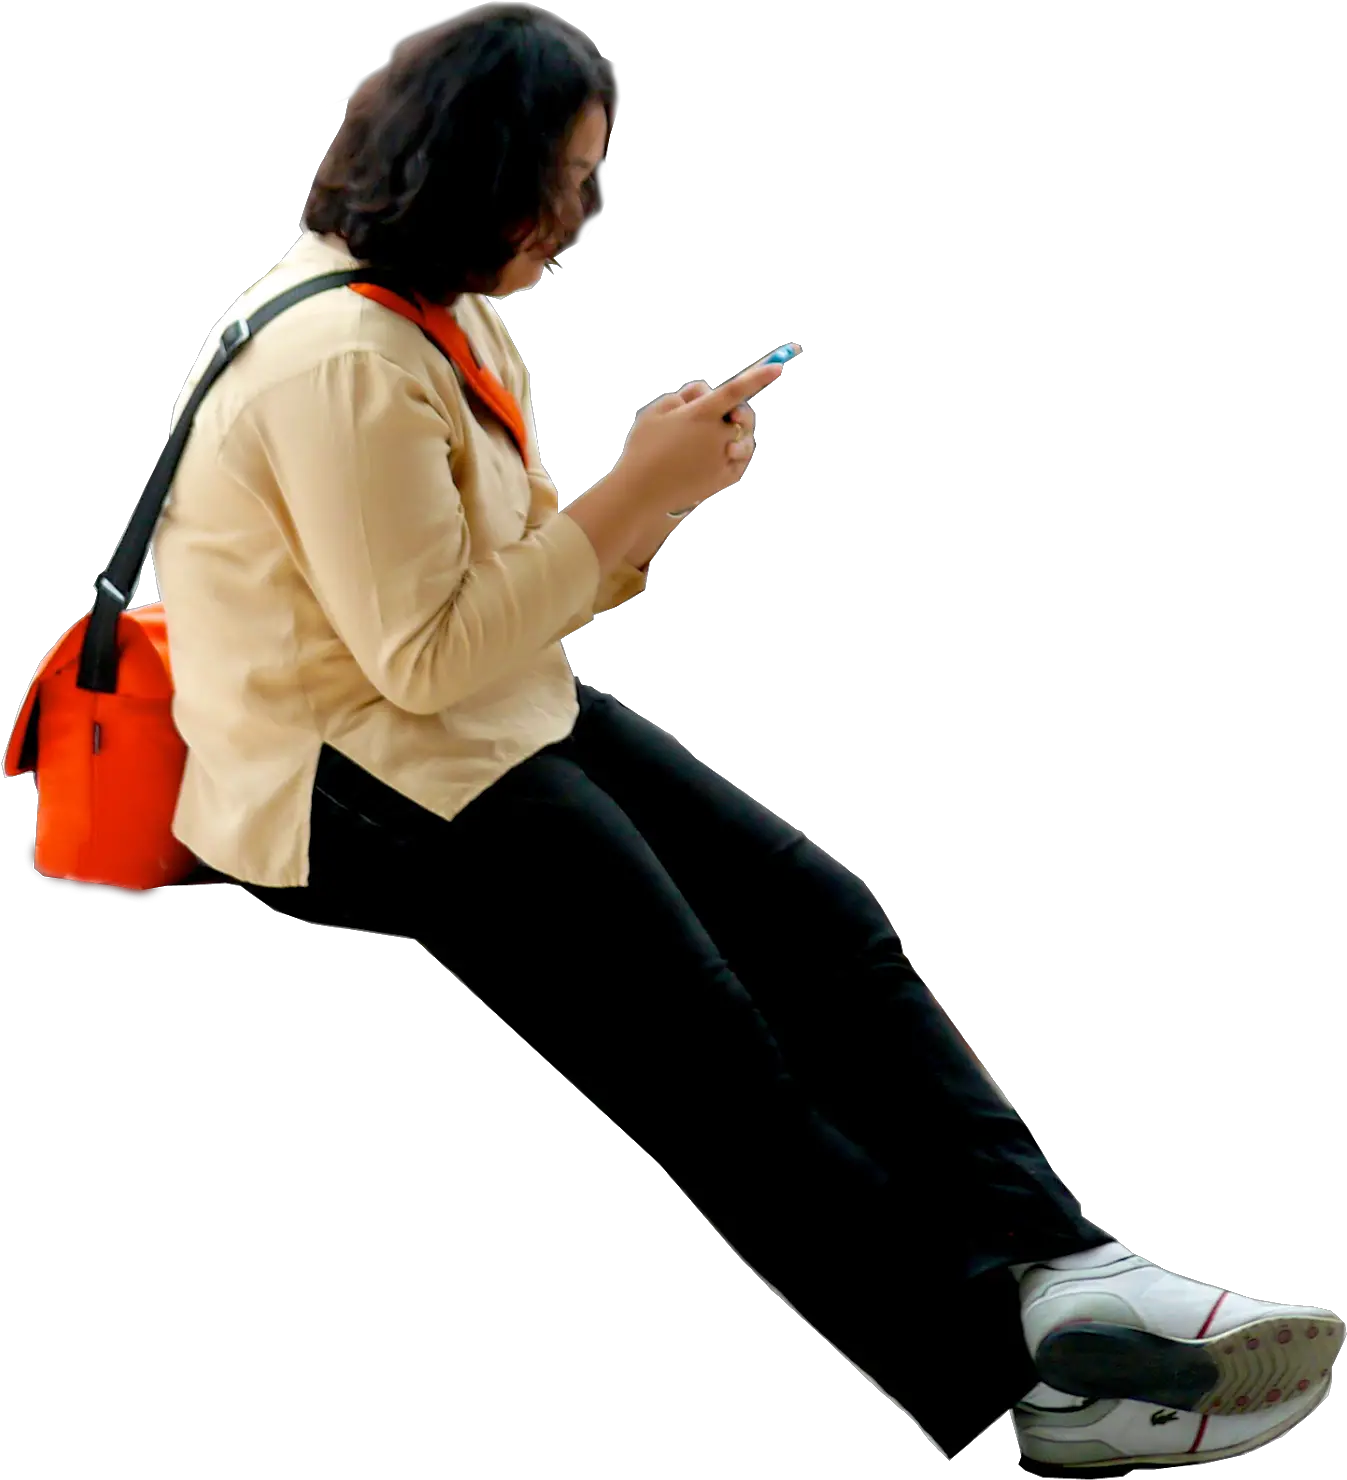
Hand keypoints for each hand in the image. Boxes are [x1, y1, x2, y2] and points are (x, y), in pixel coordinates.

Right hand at [614, 353, 786, 516]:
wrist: (641, 493)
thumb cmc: (644, 448)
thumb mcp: (655, 411)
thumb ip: (684, 395)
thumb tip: (706, 393)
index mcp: (700, 414)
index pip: (735, 390)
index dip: (758, 376)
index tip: (778, 366)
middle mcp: (717, 435)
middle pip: (741, 414)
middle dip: (734, 411)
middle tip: (720, 415)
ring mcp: (723, 458)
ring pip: (744, 436)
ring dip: (735, 432)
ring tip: (715, 438)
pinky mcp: (726, 477)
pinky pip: (740, 458)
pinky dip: (732, 452)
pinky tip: (717, 454)